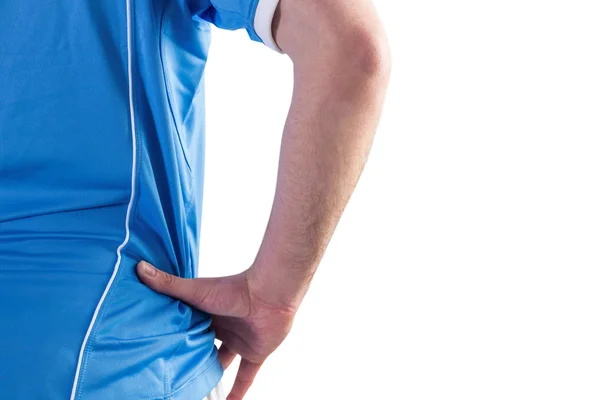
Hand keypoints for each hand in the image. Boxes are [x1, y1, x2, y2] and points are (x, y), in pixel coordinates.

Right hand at [136, 261, 295, 399]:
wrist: (269, 295)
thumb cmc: (233, 289)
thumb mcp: (195, 291)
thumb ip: (168, 284)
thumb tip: (139, 267)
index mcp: (206, 311)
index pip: (186, 327)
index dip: (174, 336)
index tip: (156, 348)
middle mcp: (222, 326)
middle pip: (202, 345)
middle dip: (190, 356)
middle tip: (172, 372)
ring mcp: (238, 341)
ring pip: (221, 362)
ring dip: (211, 374)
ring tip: (193, 389)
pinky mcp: (254, 353)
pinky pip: (245, 377)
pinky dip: (238, 392)